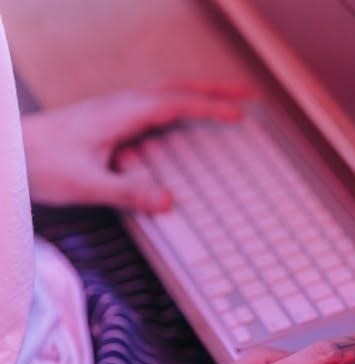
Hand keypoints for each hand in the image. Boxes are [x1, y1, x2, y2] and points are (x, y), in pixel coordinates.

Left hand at [21, 81, 250, 212]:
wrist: (7, 154)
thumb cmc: (38, 165)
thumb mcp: (85, 185)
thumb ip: (127, 193)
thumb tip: (168, 201)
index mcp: (119, 115)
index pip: (175, 104)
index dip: (209, 108)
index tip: (239, 115)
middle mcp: (119, 106)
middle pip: (175, 88)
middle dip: (214, 90)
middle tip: (247, 95)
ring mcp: (113, 111)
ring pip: (164, 93)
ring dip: (197, 94)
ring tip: (224, 104)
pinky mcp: (107, 120)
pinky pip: (152, 105)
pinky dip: (178, 106)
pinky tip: (181, 122)